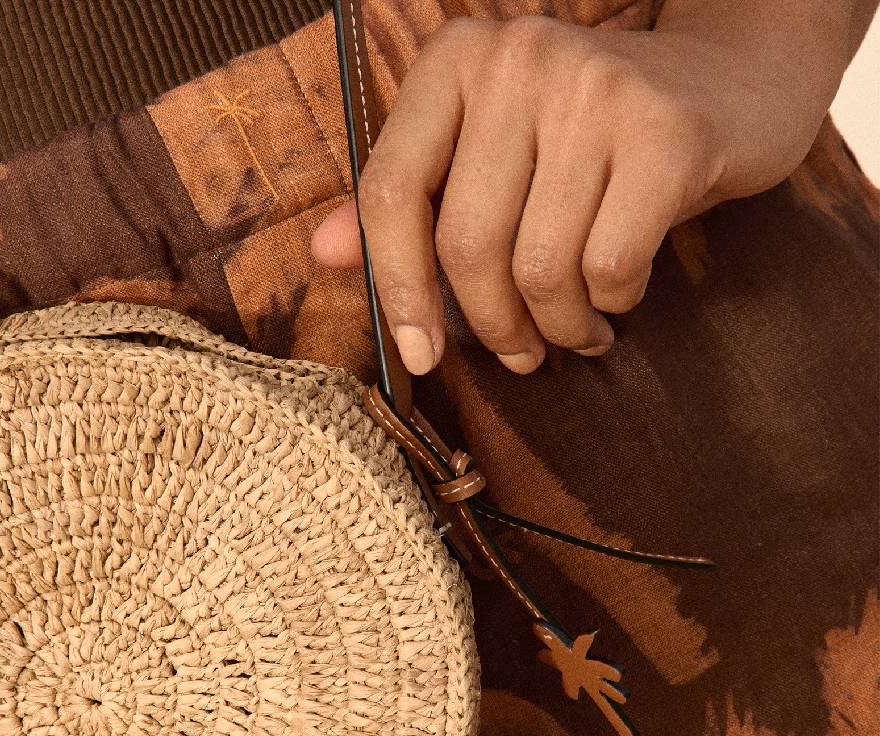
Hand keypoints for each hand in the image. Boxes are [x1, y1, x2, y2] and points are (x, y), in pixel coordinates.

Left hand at [312, 11, 850, 374]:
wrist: (732, 81)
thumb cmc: (591, 141)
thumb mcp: (491, 156)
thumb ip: (410, 201)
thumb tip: (323, 251)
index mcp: (456, 62)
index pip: (391, 191)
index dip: (397, 289)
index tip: (419, 357)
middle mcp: (518, 59)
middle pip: (467, 245)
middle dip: (493, 326)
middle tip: (521, 354)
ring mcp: (596, 89)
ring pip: (540, 270)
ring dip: (556, 327)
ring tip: (574, 331)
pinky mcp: (666, 133)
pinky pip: (608, 269)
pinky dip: (610, 304)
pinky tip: (619, 295)